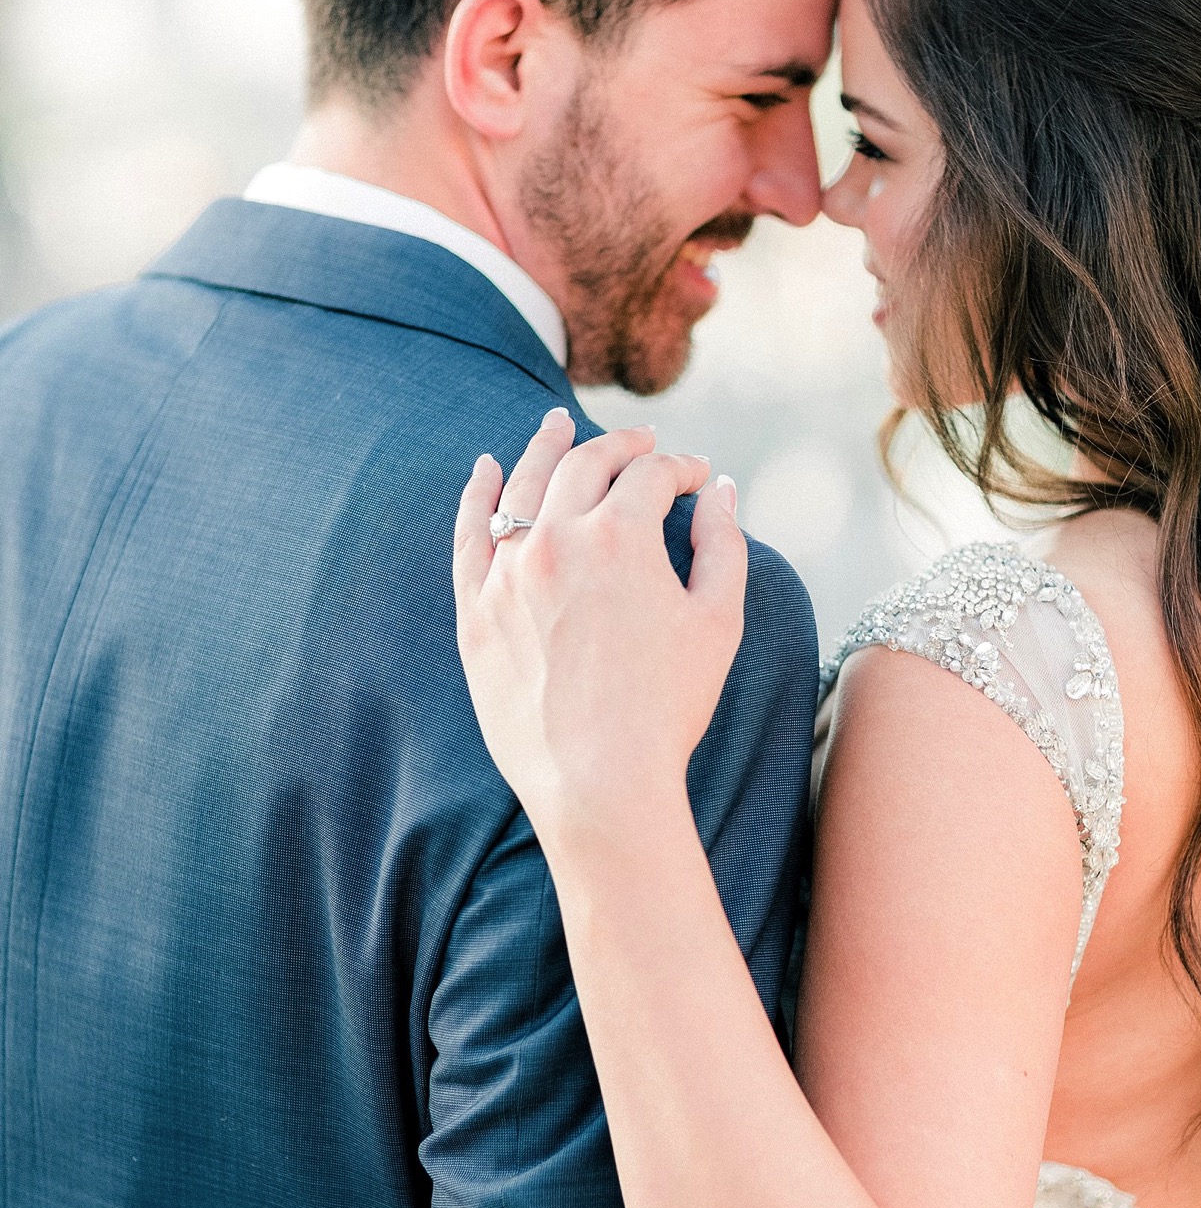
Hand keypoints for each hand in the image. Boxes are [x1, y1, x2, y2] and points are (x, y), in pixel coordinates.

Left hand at [453, 412, 747, 844]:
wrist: (598, 782)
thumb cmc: (668, 707)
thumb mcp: (719, 621)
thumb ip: (724, 544)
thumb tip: (718, 489)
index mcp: (621, 535)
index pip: (649, 476)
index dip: (677, 469)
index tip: (692, 478)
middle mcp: (556, 539)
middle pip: (585, 465)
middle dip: (619, 447)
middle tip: (641, 446)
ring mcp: (507, 573)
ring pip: (521, 486)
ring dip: (545, 448)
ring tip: (558, 425)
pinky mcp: (475, 610)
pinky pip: (469, 535)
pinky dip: (477, 494)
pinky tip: (485, 469)